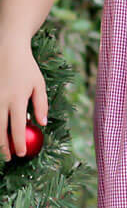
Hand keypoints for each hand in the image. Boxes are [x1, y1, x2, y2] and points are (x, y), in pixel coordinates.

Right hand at [0, 40, 47, 160]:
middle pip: (0, 129)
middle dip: (3, 146)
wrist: (7, 49)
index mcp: (17, 98)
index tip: (21, 153)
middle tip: (8, 158)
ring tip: (0, 151)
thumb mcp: (39, 84)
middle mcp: (1, 99)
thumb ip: (41, 104)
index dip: (18, 142)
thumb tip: (41, 124)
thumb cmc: (26, 68)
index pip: (18, 126)